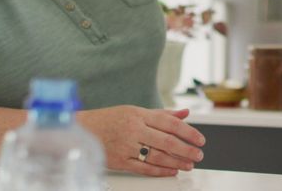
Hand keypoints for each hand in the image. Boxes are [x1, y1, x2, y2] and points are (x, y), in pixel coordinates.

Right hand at [78, 106, 204, 176]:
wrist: (82, 130)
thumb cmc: (109, 119)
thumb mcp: (135, 111)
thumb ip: (161, 114)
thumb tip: (185, 114)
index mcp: (139, 114)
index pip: (170, 123)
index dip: (188, 132)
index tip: (200, 139)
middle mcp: (134, 130)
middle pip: (166, 141)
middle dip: (186, 150)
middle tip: (199, 155)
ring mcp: (126, 146)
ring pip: (157, 156)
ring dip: (176, 162)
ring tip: (189, 165)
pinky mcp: (119, 161)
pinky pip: (143, 168)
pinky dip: (160, 171)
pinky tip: (171, 171)